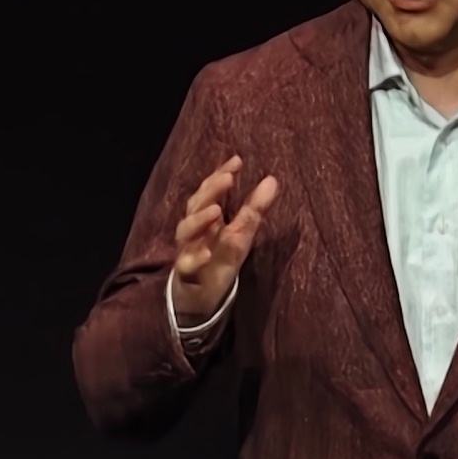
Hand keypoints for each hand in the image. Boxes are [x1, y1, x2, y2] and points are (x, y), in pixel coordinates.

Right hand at [172, 156, 279, 326]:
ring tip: (216, 210)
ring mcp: (187, 250)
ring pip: (185, 231)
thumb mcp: (241, 235)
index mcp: (207, 218)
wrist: (199, 297)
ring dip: (199, 220)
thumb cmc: (219, 260)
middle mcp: (194, 231)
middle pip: (195, 205)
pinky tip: (207, 253)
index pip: (210, 191)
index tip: (236, 160)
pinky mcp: (186, 274)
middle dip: (210, 191)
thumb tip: (272, 179)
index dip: (220, 175)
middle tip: (228, 178)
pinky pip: (186, 264)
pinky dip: (194, 258)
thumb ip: (254, 209)